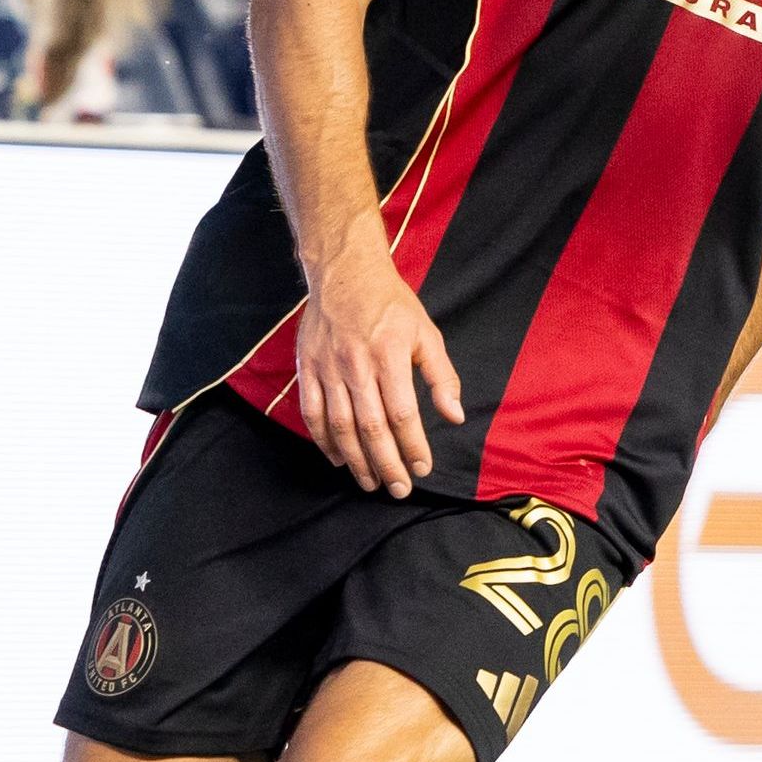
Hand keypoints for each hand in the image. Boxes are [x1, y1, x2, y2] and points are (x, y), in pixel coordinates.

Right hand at [295, 226, 461, 493]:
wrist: (345, 271)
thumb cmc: (391, 304)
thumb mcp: (427, 333)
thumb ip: (442, 376)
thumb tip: (454, 416)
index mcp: (390, 355)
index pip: (402, 413)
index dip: (413, 446)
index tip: (422, 468)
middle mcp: (357, 365)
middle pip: (371, 427)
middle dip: (387, 464)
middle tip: (398, 489)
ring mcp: (328, 368)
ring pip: (340, 426)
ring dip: (356, 460)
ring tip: (371, 483)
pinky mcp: (307, 368)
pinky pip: (312, 413)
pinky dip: (323, 441)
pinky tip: (338, 459)